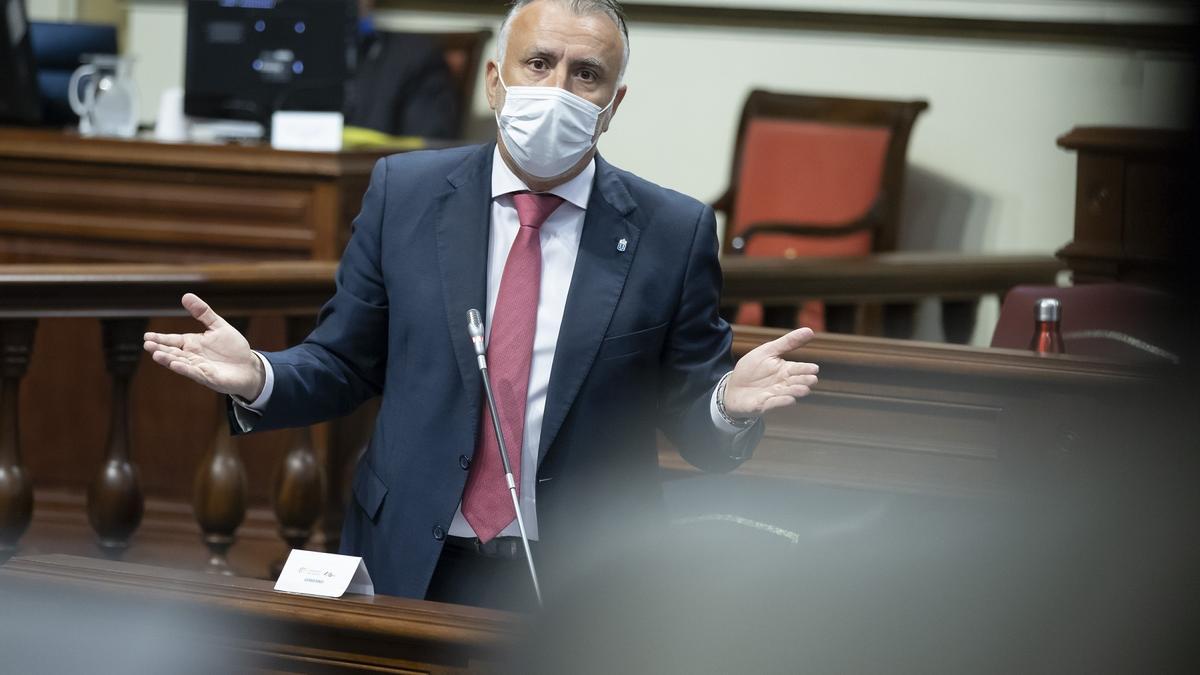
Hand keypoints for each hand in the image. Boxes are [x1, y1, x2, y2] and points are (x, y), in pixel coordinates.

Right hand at [143, 293, 264, 400]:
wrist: (249, 367)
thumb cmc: (233, 348)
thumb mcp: (218, 326)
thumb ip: (203, 313)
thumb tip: (186, 295)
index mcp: (192, 343)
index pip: (173, 340)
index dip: (160, 338)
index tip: (146, 336)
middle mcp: (192, 356)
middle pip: (172, 352)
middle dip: (159, 349)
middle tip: (147, 345)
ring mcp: (199, 367)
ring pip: (180, 363)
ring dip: (168, 360)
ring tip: (156, 355)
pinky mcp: (209, 377)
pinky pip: (195, 372)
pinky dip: (185, 369)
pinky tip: (175, 365)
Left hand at [723, 327, 818, 417]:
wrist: (733, 387)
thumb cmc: (752, 369)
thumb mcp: (767, 351)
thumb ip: (787, 342)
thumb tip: (810, 330)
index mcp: (785, 370)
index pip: (799, 368)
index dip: (806, 369)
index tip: (815, 368)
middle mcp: (783, 384)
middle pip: (796, 382)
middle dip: (804, 381)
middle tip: (812, 379)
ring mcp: (774, 395)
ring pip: (788, 393)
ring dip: (796, 391)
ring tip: (804, 389)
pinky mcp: (763, 405)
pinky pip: (773, 404)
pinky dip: (781, 402)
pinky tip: (790, 399)